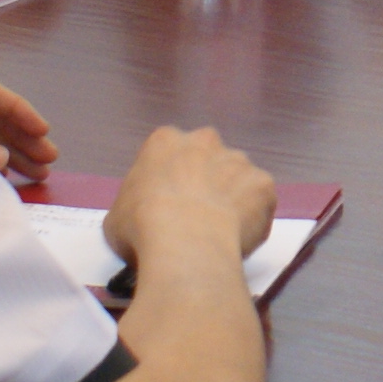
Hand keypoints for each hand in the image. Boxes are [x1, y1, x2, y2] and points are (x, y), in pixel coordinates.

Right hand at [105, 122, 274, 265]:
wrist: (185, 241)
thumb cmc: (142, 227)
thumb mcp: (118, 216)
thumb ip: (137, 206)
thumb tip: (145, 221)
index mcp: (165, 141)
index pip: (170, 153)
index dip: (170, 181)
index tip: (169, 205)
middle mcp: (206, 140)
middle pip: (208, 158)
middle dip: (206, 181)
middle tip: (198, 217)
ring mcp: (239, 160)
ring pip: (238, 179)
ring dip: (232, 199)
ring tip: (221, 232)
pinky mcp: (264, 185)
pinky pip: (259, 203)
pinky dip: (253, 219)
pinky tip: (239, 240)